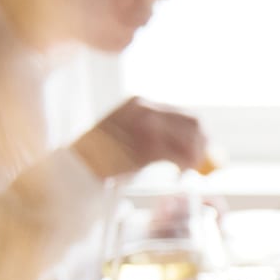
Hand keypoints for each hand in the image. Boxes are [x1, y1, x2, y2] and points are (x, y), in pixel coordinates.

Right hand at [71, 96, 207, 178]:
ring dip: (194, 159)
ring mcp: (146, 128)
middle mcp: (145, 110)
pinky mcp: (146, 148)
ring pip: (190, 141)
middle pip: (195, 125)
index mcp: (141, 103)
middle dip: (201, 146)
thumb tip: (191, 144)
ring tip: (184, 171)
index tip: (198, 152)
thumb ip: (156, 131)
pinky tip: (177, 176)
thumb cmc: (102, 154)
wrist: (77, 164)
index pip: (187, 115)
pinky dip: (184, 167)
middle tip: (195, 164)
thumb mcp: (128, 132)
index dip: (199, 136)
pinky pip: (178, 157)